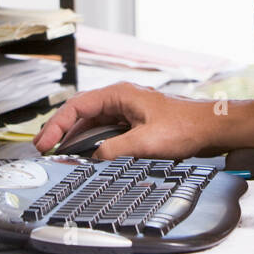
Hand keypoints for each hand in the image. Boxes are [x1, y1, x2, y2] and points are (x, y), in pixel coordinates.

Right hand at [32, 82, 218, 160]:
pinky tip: (83, 154)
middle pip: (80, 113)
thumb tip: (93, 158)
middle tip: (43, 148)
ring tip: (56, 153)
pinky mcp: (133, 123)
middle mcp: (120, 99)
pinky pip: (103, 131)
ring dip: (74, 138)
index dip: (57, 125)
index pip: (77, 106)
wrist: (210, 127)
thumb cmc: (186, 127)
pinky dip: (90, 142)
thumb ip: (115, 150)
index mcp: (119, 95)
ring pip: (91, 123)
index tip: (45, 142)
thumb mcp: (146, 141)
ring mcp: (126, 111)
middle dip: (60, 130)